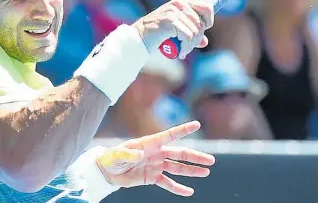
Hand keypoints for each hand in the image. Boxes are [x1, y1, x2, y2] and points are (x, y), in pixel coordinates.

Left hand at [95, 121, 214, 196]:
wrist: (106, 172)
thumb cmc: (111, 158)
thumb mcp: (117, 155)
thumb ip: (128, 153)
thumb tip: (140, 154)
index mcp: (149, 143)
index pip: (169, 135)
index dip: (183, 130)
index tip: (196, 124)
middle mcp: (156, 153)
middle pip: (179, 154)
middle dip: (195, 157)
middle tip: (211, 160)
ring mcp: (156, 165)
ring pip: (177, 168)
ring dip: (191, 171)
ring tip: (206, 172)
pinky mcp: (152, 177)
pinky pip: (168, 183)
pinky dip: (178, 188)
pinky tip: (189, 192)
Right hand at [132, 0, 214, 58]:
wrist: (138, 38)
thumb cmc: (157, 35)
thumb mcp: (177, 32)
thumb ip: (191, 34)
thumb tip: (205, 42)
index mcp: (182, 1)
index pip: (207, 8)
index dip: (208, 22)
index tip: (200, 34)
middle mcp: (179, 4)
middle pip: (202, 24)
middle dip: (197, 39)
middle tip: (187, 47)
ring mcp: (174, 11)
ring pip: (195, 32)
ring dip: (190, 46)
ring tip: (182, 51)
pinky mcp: (170, 20)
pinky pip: (188, 37)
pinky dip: (186, 48)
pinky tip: (180, 53)